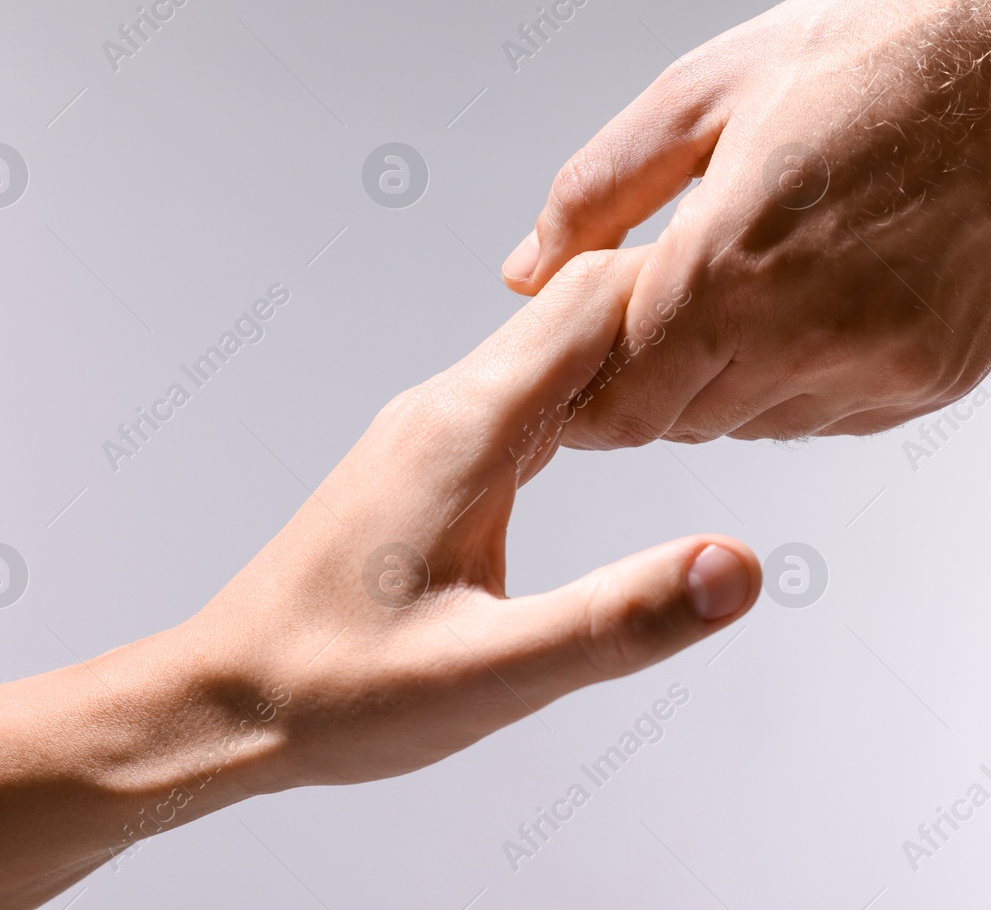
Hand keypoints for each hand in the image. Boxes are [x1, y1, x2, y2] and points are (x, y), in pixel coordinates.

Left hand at [198, 245, 759, 787]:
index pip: (595, 301)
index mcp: (467, 429)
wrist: (224, 697)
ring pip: (552, 345)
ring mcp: (432, 427)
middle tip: (767, 337)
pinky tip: (623, 433)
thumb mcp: (490, 674)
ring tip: (718, 378)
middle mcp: (446, 406)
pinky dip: (591, 394)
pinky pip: (526, 390)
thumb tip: (736, 567)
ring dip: (635, 351)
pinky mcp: (428, 457)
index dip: (687, 292)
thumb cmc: (334, 689)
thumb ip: (618, 620)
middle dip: (673, 309)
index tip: (767, 311)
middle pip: (577, 306)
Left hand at [501, 0, 990, 446]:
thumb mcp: (699, 93)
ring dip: (723, 380)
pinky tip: (811, 301)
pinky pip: (827, 415)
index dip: (586, 392)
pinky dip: (797, 379)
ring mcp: (879, 365)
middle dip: (648, 378)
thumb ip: (598, 195)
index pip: (619, 398)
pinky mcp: (929, 379)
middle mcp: (809, 334)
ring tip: (746, 284)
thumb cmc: (874, 52)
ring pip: (751, 424)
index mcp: (734, 262)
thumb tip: (528, 270)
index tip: (577, 367)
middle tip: (658, 305)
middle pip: (679, 420)